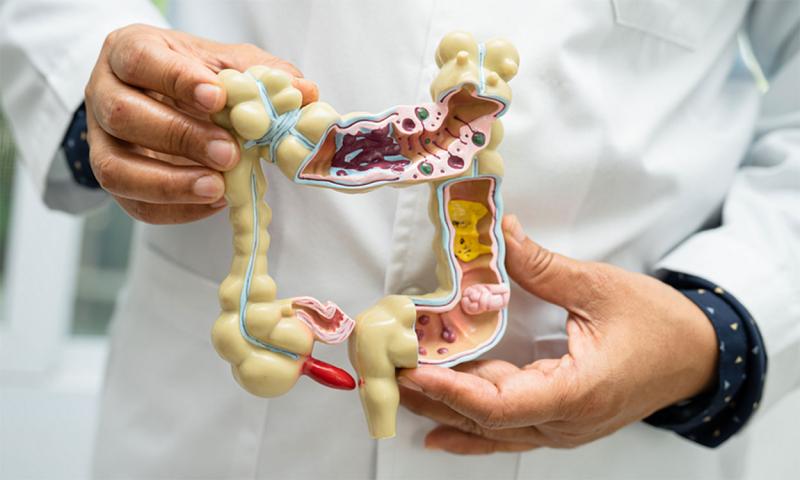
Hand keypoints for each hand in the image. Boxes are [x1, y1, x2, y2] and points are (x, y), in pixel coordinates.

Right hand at [84, 24, 317, 223]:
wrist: (167, 99)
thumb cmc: (197, 77)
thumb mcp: (227, 63)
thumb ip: (261, 74)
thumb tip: (304, 92)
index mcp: (129, 52)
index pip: (140, 60)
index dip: (176, 80)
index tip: (217, 98)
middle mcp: (104, 94)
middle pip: (123, 115)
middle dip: (180, 137)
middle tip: (228, 153)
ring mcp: (102, 142)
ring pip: (115, 169)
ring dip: (170, 183)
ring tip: (218, 187)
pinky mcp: (114, 180)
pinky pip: (134, 204)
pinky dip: (175, 209)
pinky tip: (213, 201)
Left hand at [398, 214, 717, 453]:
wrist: (699, 357)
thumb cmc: (659, 325)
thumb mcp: (601, 288)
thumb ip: (543, 267)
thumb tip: (500, 234)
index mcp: (577, 393)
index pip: (500, 405)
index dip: (451, 390)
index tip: (411, 371)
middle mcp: (564, 422)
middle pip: (483, 420)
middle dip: (430, 397)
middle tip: (384, 370)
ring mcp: (561, 428)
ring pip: (490, 430)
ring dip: (442, 409)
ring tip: (397, 391)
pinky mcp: (559, 421)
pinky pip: (505, 432)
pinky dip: (468, 429)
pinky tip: (437, 430)